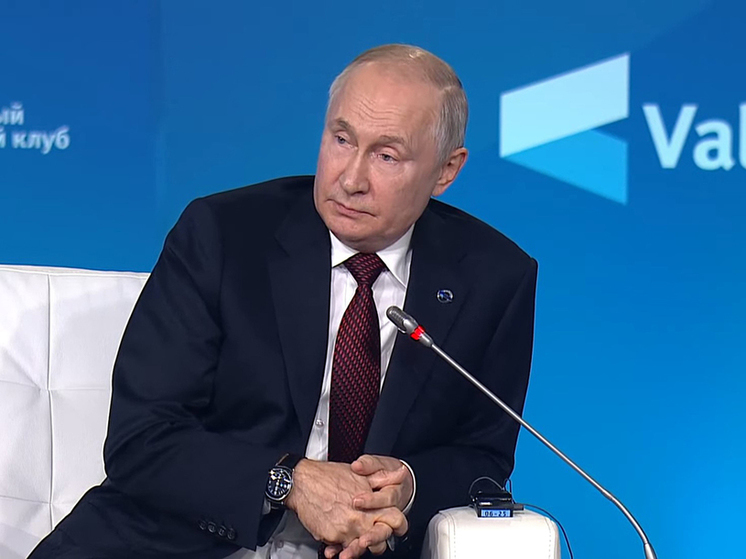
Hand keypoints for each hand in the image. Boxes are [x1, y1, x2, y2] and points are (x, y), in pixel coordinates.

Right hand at [286, 459, 405, 550]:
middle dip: (379, 539)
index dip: (398, 524)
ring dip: (359, 544)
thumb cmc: (328, 476)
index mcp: (371, 504)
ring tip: (355, 538)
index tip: (396, 526)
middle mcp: (360, 519)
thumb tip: (402, 473)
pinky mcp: (331, 537)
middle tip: (373, 534)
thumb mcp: (362, 474)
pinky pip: (341, 549)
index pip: (396, 520)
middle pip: (381, 540)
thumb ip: (384, 477)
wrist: (302, 482)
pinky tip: (340, 542)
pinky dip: (342, 547)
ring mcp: (346, 531)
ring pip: (361, 548)